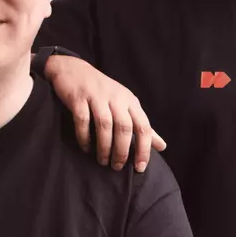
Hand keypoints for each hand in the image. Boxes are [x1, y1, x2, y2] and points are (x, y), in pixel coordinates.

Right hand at [43, 55, 165, 171]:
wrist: (73, 69)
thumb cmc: (103, 92)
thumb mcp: (126, 105)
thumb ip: (142, 126)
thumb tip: (162, 146)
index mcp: (130, 101)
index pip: (143, 127)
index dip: (144, 148)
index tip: (140, 167)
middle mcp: (116, 98)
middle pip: (124, 127)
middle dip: (122, 150)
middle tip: (117, 166)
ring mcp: (97, 97)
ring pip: (105, 125)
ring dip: (104, 147)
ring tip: (103, 161)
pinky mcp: (79, 98)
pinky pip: (83, 120)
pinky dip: (84, 137)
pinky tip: (86, 148)